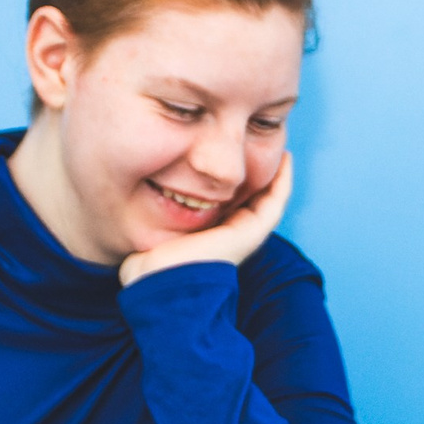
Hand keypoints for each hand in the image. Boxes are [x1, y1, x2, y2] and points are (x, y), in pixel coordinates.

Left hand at [118, 151, 293, 286]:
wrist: (159, 280)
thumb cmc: (147, 263)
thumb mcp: (148, 230)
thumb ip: (150, 216)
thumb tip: (136, 198)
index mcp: (209, 235)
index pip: (227, 202)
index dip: (232, 179)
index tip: (230, 154)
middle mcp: (229, 235)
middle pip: (250, 198)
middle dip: (256, 172)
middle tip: (259, 143)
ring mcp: (243, 235)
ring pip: (267, 198)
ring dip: (275, 173)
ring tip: (279, 147)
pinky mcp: (251, 233)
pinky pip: (275, 201)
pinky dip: (283, 180)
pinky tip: (286, 157)